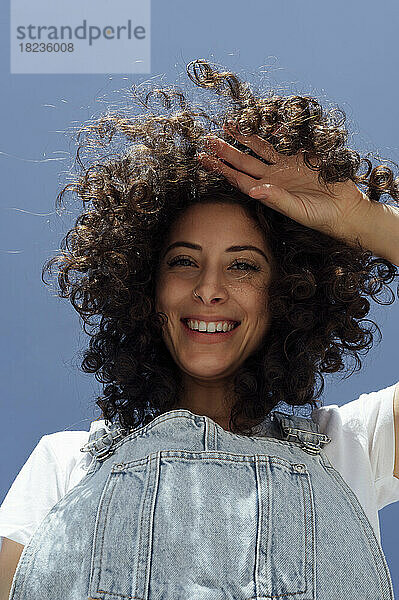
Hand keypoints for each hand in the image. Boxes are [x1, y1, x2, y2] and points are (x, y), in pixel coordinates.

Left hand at [198, 122, 372, 241]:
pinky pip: (285, 141)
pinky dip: (275, 132)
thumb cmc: (320, 216)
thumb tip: (253, 191)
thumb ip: (276, 199)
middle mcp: (273, 178)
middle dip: (226, 150)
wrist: (345, 210)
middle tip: (208, 138)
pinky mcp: (302, 157)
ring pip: (260, 149)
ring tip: (229, 126)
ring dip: (245, 138)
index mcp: (267, 191)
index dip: (221, 168)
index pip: (238, 178)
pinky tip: (264, 122)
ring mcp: (286, 166)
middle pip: (244, 162)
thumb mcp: (297, 209)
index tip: (204, 158)